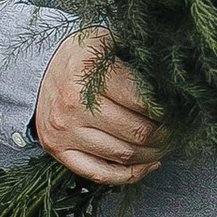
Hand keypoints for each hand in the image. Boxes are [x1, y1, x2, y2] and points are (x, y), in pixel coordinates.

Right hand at [33, 29, 164, 184]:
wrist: (37, 71)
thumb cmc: (82, 57)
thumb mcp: (108, 41)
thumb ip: (137, 57)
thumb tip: (175, 79)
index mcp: (88, 74)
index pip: (143, 102)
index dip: (168, 110)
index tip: (179, 110)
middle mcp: (73, 106)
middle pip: (137, 132)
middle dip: (166, 135)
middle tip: (177, 130)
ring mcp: (64, 132)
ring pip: (123, 156)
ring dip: (153, 154)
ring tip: (166, 144)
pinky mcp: (58, 151)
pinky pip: (99, 174)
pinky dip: (129, 175)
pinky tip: (147, 164)